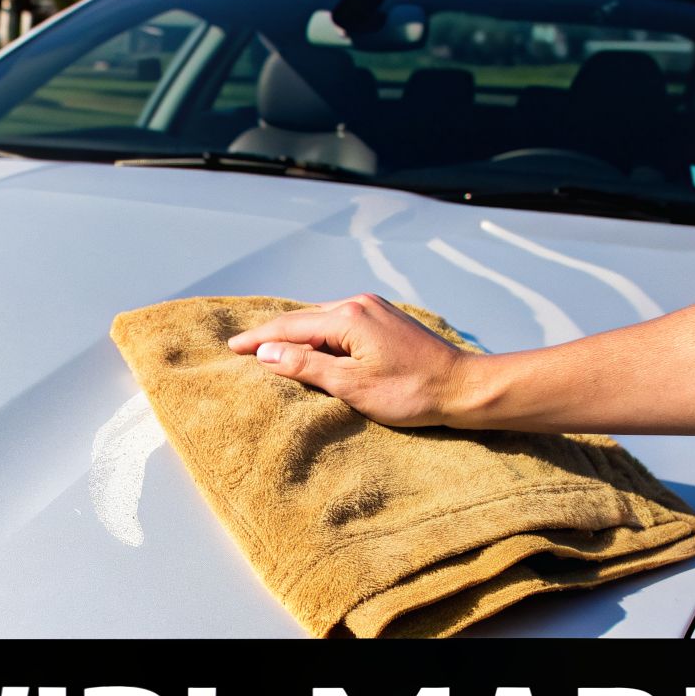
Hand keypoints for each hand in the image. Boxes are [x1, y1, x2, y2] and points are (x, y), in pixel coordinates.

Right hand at [226, 293, 471, 427]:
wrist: (463, 387)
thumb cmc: (411, 392)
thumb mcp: (352, 386)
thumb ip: (306, 366)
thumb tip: (267, 354)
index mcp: (347, 317)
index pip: (289, 327)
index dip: (258, 340)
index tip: (231, 348)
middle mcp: (358, 303)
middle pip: (303, 319)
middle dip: (272, 335)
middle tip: (242, 348)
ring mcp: (374, 308)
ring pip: (321, 319)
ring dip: (295, 335)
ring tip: (270, 349)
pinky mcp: (385, 318)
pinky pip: (339, 322)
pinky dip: (318, 335)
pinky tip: (310, 345)